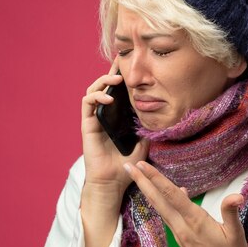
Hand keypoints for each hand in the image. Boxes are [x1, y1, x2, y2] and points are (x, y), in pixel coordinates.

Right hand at [80, 60, 147, 246]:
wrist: (113, 182)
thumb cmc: (126, 166)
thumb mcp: (144, 144)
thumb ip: (148, 130)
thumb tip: (160, 119)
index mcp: (115, 117)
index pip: (116, 92)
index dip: (120, 77)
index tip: (129, 65)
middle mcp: (103, 116)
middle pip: (102, 86)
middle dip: (110, 73)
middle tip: (121, 64)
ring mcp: (94, 119)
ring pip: (92, 91)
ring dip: (102, 82)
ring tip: (116, 80)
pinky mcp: (87, 125)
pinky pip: (87, 104)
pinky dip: (96, 96)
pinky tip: (109, 97)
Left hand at [124, 161, 247, 246]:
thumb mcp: (237, 237)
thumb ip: (232, 214)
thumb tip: (236, 196)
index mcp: (195, 223)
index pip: (172, 196)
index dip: (157, 179)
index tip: (142, 165)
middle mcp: (183, 227)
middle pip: (159, 201)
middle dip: (143, 182)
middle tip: (128, 166)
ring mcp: (180, 235)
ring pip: (162, 209)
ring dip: (149, 192)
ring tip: (139, 177)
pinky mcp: (182, 240)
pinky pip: (169, 217)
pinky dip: (164, 203)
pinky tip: (170, 195)